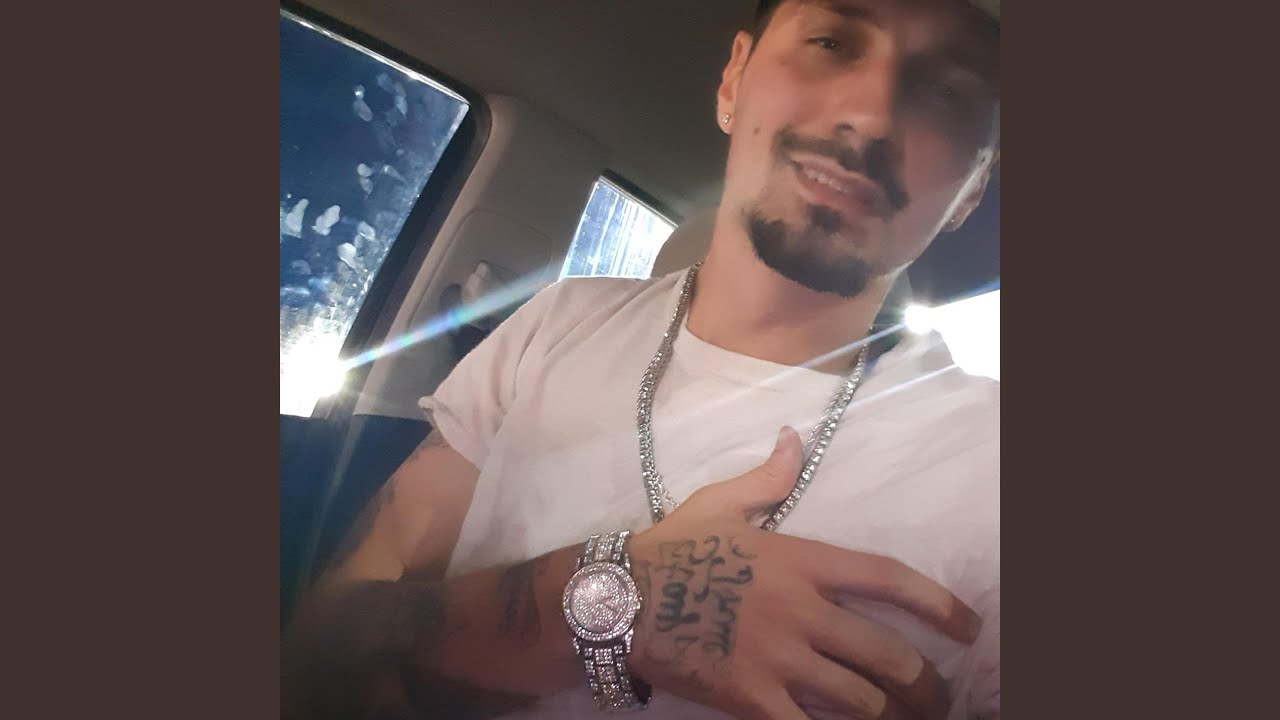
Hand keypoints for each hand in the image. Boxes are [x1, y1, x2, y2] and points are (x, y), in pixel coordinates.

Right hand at [627, 428, 980, 719]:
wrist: (617, 599)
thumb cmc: (671, 549)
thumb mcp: (720, 503)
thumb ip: (767, 477)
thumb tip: (793, 438)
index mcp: (800, 561)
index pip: (887, 579)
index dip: (938, 604)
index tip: (969, 626)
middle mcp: (800, 611)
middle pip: (888, 655)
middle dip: (924, 684)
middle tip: (938, 697)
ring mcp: (777, 660)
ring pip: (860, 700)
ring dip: (892, 716)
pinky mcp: (751, 699)